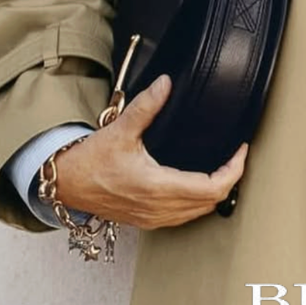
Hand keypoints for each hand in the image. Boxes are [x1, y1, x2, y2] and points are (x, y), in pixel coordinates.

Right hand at [52, 74, 248, 229]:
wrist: (65, 184)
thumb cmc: (89, 161)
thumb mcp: (120, 129)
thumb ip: (147, 106)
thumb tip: (166, 84)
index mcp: (157, 186)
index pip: (212, 188)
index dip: (233, 170)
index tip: (240, 151)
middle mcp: (158, 208)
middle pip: (210, 203)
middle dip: (230, 179)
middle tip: (236, 156)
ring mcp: (153, 218)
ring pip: (198, 213)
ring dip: (215, 193)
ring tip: (224, 168)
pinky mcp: (146, 220)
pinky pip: (183, 218)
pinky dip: (198, 203)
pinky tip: (199, 186)